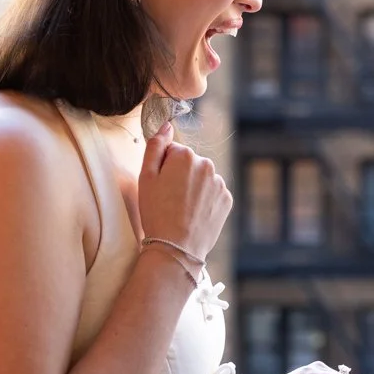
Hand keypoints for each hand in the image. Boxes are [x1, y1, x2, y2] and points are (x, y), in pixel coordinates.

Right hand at [138, 123, 231, 260]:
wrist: (176, 248)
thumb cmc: (156, 213)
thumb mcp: (145, 177)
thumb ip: (155, 146)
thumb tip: (167, 125)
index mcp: (185, 155)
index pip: (172, 152)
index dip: (163, 169)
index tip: (160, 187)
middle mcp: (207, 164)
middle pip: (189, 164)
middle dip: (180, 177)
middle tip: (169, 200)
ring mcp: (219, 183)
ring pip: (202, 179)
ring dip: (194, 188)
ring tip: (182, 210)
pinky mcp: (227, 199)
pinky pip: (213, 194)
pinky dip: (205, 201)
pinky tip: (194, 215)